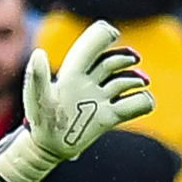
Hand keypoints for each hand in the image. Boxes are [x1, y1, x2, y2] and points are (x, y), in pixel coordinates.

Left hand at [0, 19, 153, 181]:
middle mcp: (89, 82)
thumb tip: (38, 53)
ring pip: (124, 81)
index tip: (113, 34)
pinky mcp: (109, 117)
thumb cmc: (40, 119)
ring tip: (141, 82)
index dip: (103, 35)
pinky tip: (144, 101)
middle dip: (124, 58)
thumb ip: (37, 76)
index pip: (91, 46)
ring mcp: (101, 99)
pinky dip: (144, 101)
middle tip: (134, 58)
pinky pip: (133, 106)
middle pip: (112, 62)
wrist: (46, 147)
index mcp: (73, 72)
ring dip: (135, 79)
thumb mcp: (36, 97)